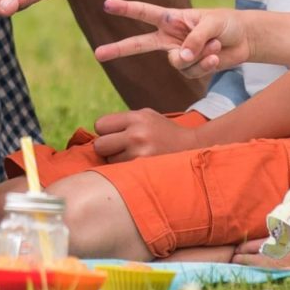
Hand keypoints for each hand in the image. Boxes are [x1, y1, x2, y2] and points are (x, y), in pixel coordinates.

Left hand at [89, 109, 207, 162]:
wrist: (192, 147)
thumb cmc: (164, 132)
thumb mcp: (147, 116)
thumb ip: (124, 121)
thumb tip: (97, 132)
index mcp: (136, 118)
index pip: (100, 125)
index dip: (105, 131)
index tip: (114, 135)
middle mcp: (137, 135)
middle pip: (99, 145)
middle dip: (106, 148)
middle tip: (119, 149)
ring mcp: (140, 154)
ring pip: (109, 162)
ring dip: (116, 161)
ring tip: (133, 158)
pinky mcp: (144, 170)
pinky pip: (121, 173)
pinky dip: (125, 171)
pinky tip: (137, 167)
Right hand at [91, 0, 245, 76]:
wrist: (244, 40)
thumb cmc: (226, 23)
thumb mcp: (212, 23)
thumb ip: (194, 39)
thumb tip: (178, 59)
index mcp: (172, 18)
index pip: (144, 12)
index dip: (126, 8)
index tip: (106, 4)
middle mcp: (170, 37)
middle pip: (139, 44)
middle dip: (118, 49)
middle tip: (97, 53)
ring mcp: (179, 54)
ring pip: (176, 63)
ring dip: (199, 55)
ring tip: (215, 44)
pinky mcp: (191, 68)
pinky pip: (191, 72)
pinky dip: (206, 64)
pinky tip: (216, 56)